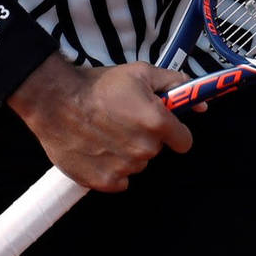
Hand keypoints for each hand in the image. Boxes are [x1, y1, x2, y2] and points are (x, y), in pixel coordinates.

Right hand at [6, 55, 193, 191]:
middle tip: (123, 120)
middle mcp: (144, 149)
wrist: (54, 100)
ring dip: (126, 152)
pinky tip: (97, 149)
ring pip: (136, 163)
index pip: (184, 141)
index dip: (174, 132)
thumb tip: (201, 103)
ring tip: (104, 132)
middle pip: (156, 150)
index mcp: (157, 123)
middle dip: (145, 137)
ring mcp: (123, 168)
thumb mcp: (140, 73)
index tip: (161, 125)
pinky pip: (118, 180)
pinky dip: (110, 168)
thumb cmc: (97, 85)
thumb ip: (174, 85)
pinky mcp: (103, 182)